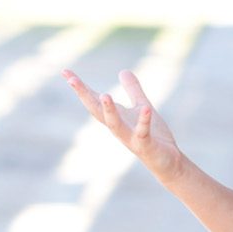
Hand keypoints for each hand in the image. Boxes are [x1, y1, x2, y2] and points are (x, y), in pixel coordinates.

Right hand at [61, 67, 182, 181]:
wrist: (167, 161)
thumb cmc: (153, 135)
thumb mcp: (142, 107)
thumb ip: (133, 90)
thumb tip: (122, 71)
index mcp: (116, 117)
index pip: (93, 100)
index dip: (80, 87)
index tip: (65, 71)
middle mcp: (118, 128)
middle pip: (97, 111)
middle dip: (84, 95)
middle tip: (71, 79)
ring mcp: (130, 138)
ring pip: (115, 125)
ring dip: (109, 111)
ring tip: (104, 95)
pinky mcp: (146, 145)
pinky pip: (143, 132)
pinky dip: (144, 121)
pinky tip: (146, 108)